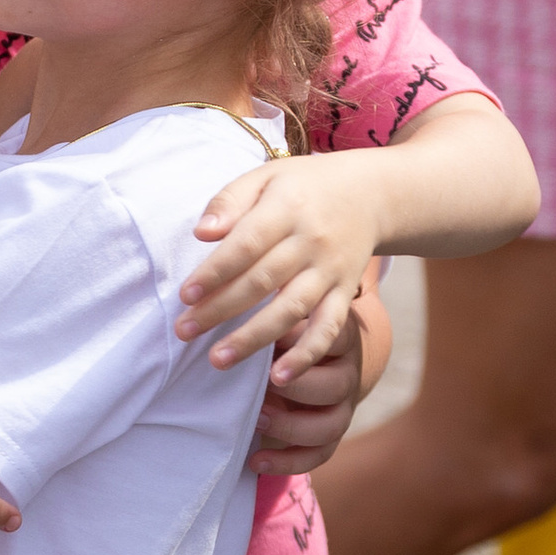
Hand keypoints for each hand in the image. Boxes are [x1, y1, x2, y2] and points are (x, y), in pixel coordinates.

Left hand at [182, 153, 387, 375]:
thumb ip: (231, 200)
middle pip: (262, 281)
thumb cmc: (303, 187)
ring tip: (217, 360)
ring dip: (253, 338)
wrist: (371, 194)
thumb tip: (202, 232)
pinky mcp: (345, 292)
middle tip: (184, 332)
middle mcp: (311, 241)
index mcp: (287, 208)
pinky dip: (307, 354)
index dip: (215, 272)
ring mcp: (331, 270)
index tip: (185, 295)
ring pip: (291, 310)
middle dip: (220, 310)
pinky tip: (279, 378)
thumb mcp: (266, 177)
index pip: (246, 244)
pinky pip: (329, 328)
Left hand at [250, 311, 367, 476]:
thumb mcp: (282, 322)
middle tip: (261, 383)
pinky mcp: (332, 433)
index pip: (331, 337)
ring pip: (332, 424)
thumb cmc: (283, 336)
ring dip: (290, 425)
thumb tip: (228, 312)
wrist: (307, 360)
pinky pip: (320, 454)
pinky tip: (256, 461)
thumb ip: (268, 318)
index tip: (269, 343)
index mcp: (338, 335)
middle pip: (336, 384)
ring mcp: (344, 405)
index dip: (300, 344)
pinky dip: (288, 462)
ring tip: (256, 419)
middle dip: (296, 387)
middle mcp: (348, 371)